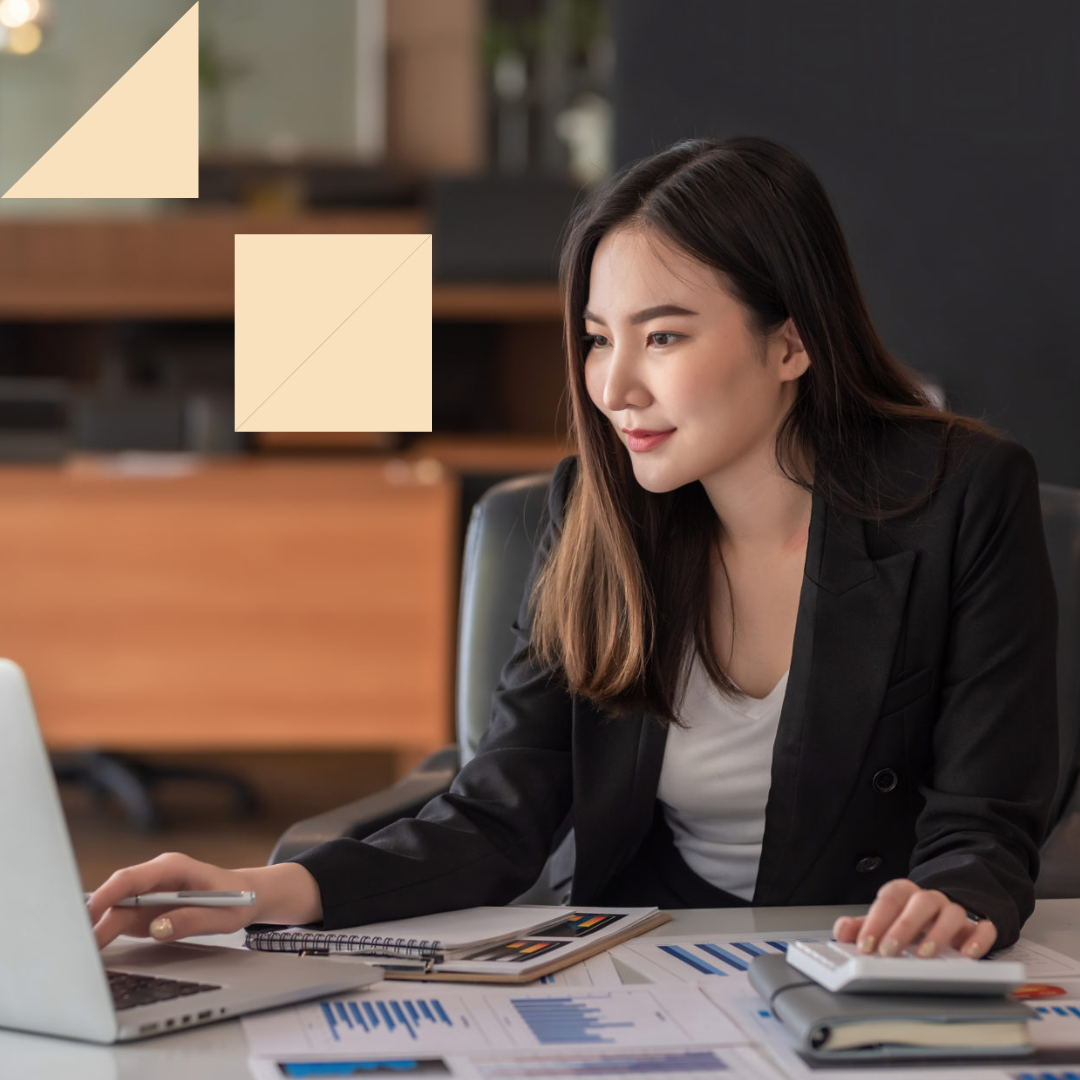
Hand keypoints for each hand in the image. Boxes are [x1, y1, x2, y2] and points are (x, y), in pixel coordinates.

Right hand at [86, 852, 322, 949]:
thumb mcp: (221, 914)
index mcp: (172, 868)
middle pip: (116, 896)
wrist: (246, 896)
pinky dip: (106, 935)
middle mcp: (155, 878)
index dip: (108, 894)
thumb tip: (158, 929)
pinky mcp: (146, 910)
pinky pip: (120, 921)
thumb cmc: (236, 900)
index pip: (132, 878)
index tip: (89, 912)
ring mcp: (148, 894)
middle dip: (93, 917)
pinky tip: (93, 953)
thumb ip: (191, 919)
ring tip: (80, 956)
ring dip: (96, 931)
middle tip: (75, 944)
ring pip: (114, 911)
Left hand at [832, 878, 996, 958]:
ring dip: (937, 934)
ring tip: (924, 955)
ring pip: (951, 913)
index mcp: (904, 893)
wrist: (943, 916)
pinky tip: (967, 955)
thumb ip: (861, 926)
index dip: (875, 921)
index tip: (865, 945)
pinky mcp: (977, 928)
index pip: (889, 899)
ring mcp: (955, 912)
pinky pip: (984, 928)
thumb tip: (842, 931)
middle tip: (888, 952)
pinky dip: (977, 940)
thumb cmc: (909, 921)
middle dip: (902, 927)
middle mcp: (930, 899)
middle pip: (919, 903)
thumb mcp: (884, 922)